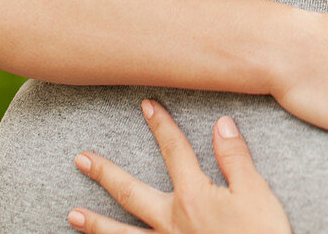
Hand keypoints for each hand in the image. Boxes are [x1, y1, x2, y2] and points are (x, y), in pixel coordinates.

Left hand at [68, 100, 290, 233]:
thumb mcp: (255, 193)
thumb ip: (235, 157)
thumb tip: (221, 123)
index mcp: (193, 197)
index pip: (174, 151)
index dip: (161, 125)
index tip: (146, 105)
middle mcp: (172, 222)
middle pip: (131, 193)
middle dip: (105, 173)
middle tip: (81, 159)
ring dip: (96, 224)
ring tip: (71, 215)